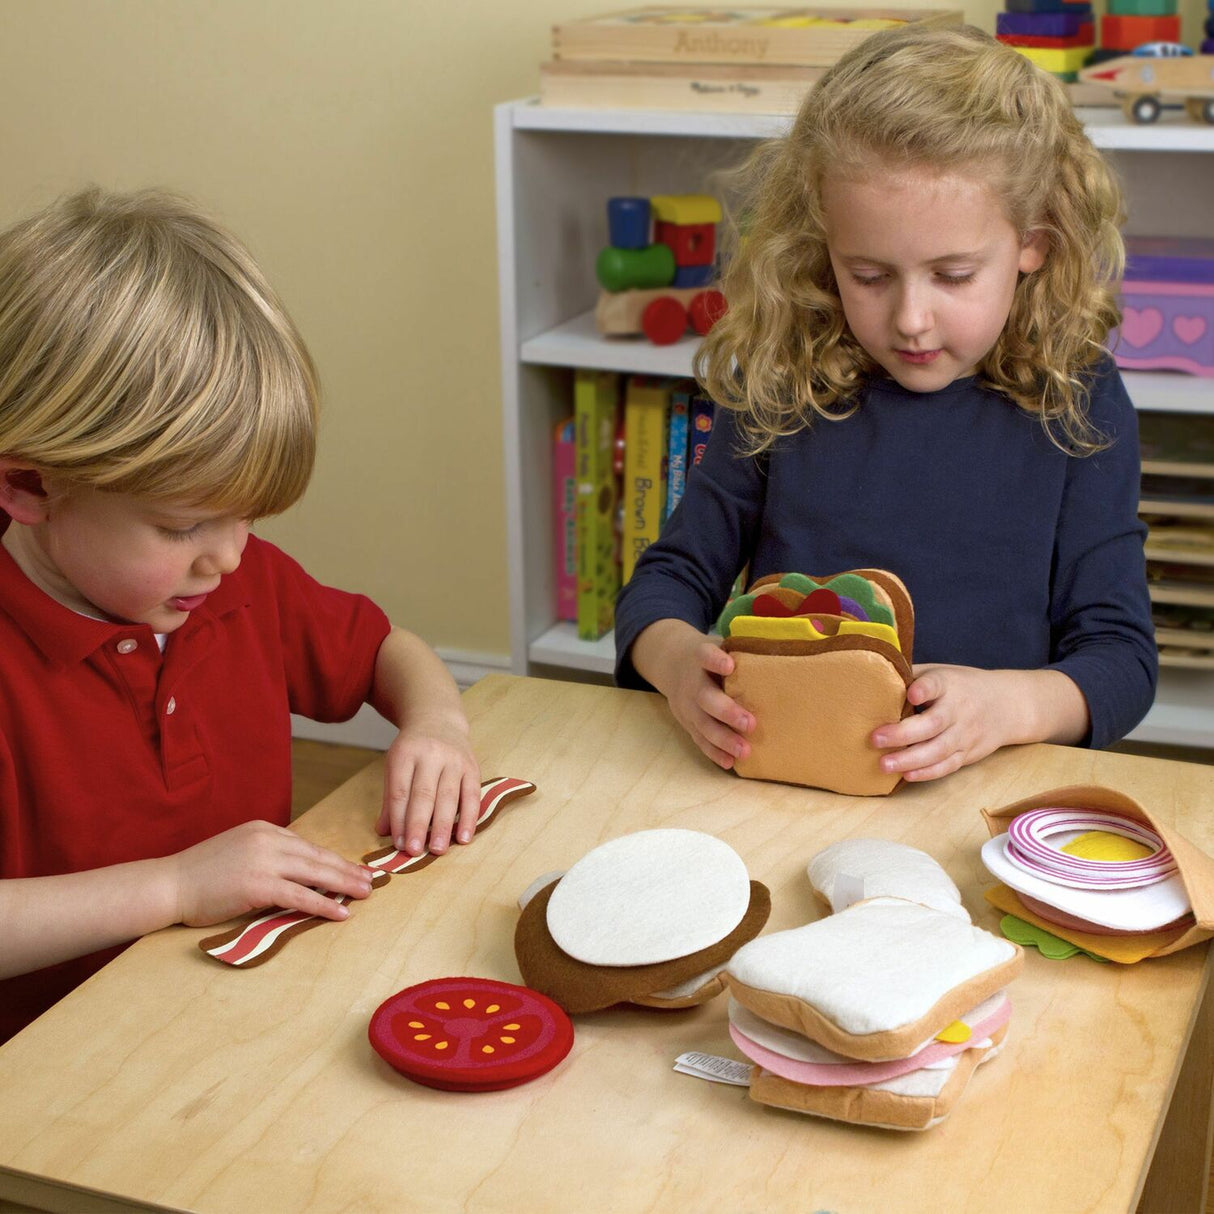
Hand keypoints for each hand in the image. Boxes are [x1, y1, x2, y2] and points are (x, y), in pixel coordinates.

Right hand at [169, 821, 373, 925]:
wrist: (168, 884)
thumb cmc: (200, 875)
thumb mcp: (239, 852)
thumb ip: (266, 856)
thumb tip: (296, 872)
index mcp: (264, 829)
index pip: (307, 846)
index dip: (333, 859)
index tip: (352, 868)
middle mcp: (268, 839)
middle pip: (318, 856)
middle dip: (347, 869)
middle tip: (371, 879)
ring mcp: (264, 861)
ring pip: (315, 873)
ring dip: (344, 884)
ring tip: (364, 893)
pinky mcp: (259, 884)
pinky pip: (301, 895)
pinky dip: (324, 904)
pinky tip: (341, 912)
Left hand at [376, 711, 481, 855]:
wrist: (438, 719)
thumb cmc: (413, 749)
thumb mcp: (395, 765)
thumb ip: (391, 799)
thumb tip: (383, 832)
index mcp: (405, 754)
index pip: (401, 791)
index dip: (399, 819)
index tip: (398, 844)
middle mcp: (431, 755)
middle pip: (424, 794)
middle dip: (419, 825)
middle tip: (415, 851)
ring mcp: (454, 760)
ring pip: (449, 796)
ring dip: (444, 826)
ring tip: (438, 850)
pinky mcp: (472, 766)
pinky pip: (472, 795)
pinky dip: (469, 818)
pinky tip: (464, 837)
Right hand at [636, 620, 754, 768]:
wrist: (672, 663)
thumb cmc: (710, 656)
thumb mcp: (719, 645)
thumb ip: (742, 651)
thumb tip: (783, 654)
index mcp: (699, 656)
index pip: (705, 656)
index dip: (715, 660)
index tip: (729, 665)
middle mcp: (691, 682)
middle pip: (705, 698)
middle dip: (727, 712)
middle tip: (750, 723)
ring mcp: (687, 704)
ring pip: (702, 723)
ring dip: (723, 739)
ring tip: (744, 751)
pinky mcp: (687, 722)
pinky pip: (699, 739)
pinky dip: (714, 751)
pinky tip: (729, 761)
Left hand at [869, 664, 1033, 782]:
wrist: (1007, 704)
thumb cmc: (960, 686)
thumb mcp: (940, 673)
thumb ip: (911, 676)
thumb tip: (870, 677)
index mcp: (949, 684)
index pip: (937, 684)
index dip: (925, 688)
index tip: (911, 692)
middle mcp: (959, 709)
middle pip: (933, 724)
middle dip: (903, 733)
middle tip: (875, 739)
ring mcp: (965, 733)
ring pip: (939, 749)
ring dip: (910, 759)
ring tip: (884, 764)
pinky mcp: (968, 753)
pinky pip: (947, 766)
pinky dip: (927, 772)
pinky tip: (906, 775)